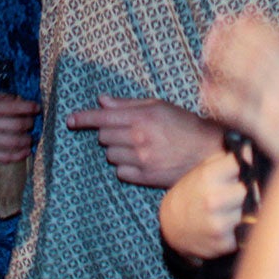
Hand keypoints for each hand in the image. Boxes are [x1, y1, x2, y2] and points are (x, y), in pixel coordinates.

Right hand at [0, 94, 39, 162]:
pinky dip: (17, 155)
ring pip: (12, 141)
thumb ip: (1, 98)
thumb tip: (21, 100)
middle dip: (29, 124)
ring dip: (26, 141)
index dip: (29, 107)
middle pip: (16, 125)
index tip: (37, 108)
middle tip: (32, 124)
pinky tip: (24, 152)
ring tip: (30, 140)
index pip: (13, 106)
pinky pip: (3, 156)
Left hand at [67, 95, 221, 187]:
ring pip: (110, 155)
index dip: (83, 118)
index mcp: (141, 117)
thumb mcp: (158, 106)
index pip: (102, 117)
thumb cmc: (184, 125)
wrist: (207, 151)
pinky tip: (140, 160)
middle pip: (103, 137)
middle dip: (109, 133)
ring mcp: (142, 159)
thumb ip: (128, 104)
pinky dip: (125, 166)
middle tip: (127, 131)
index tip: (70, 120)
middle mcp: (139, 138)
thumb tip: (102, 101)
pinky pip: (120, 172)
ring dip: (117, 150)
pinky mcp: (146, 177)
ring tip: (137, 146)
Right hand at [159, 151, 246, 261]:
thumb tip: (250, 149)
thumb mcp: (201, 170)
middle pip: (253, 188)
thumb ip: (225, 159)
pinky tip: (239, 221)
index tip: (250, 165)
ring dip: (253, 207)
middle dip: (254, 187)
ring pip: (254, 210)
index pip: (242, 163)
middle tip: (253, 187)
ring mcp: (219, 223)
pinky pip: (249, 230)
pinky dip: (248, 225)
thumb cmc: (191, 193)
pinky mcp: (225, 243)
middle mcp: (213, 199)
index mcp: (208, 177)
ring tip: (246, 204)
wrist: (172, 227)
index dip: (249, 163)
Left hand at [200, 14, 278, 157]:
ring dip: (222, 65)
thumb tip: (249, 11)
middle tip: (210, 35)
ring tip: (205, 60)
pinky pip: (241, 112)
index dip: (247, 26)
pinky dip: (220, 101)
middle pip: (259, 55)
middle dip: (230, 42)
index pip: (276, 38)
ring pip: (248, 79)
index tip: (228, 19)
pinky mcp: (273, 134)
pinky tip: (206, 95)